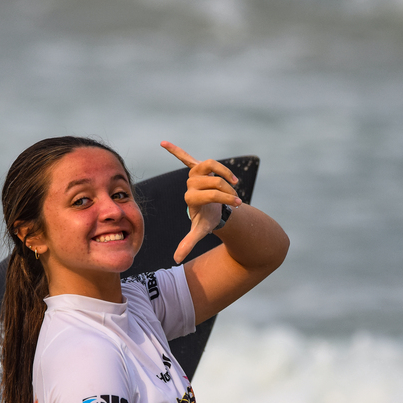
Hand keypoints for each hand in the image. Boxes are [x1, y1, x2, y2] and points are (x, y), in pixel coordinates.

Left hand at [161, 141, 241, 263]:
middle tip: (236, 199)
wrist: (210, 213)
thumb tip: (175, 260)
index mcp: (191, 197)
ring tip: (234, 182)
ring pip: (213, 165)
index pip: (212, 193)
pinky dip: (175, 150)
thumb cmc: (206, 221)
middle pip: (217, 181)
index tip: (239, 204)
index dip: (227, 198)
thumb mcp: (199, 232)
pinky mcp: (196, 168)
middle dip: (229, 191)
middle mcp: (190, 184)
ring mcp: (193, 175)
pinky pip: (185, 157)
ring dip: (225, 173)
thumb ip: (188, 243)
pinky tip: (162, 142)